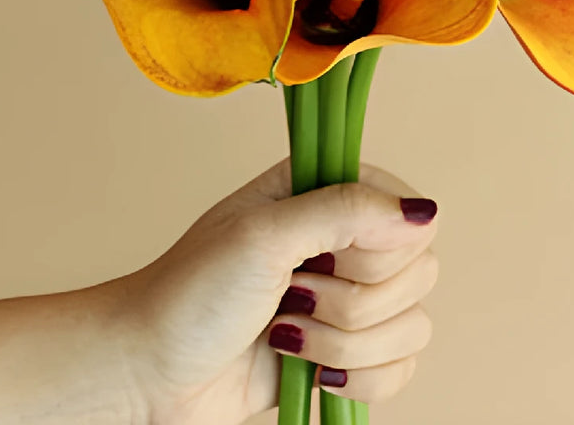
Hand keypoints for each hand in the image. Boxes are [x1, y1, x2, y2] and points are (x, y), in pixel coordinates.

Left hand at [122, 158, 438, 424]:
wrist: (152, 370)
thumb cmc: (192, 294)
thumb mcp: (264, 235)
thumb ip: (344, 211)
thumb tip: (422, 213)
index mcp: (328, 194)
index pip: (411, 212)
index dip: (379, 246)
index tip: (326, 257)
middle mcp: (348, 241)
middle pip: (420, 271)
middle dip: (352, 302)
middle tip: (294, 294)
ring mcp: (351, 298)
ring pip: (413, 324)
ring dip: (344, 344)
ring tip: (287, 333)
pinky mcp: (351, 352)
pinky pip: (401, 369)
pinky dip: (358, 379)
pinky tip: (310, 370)